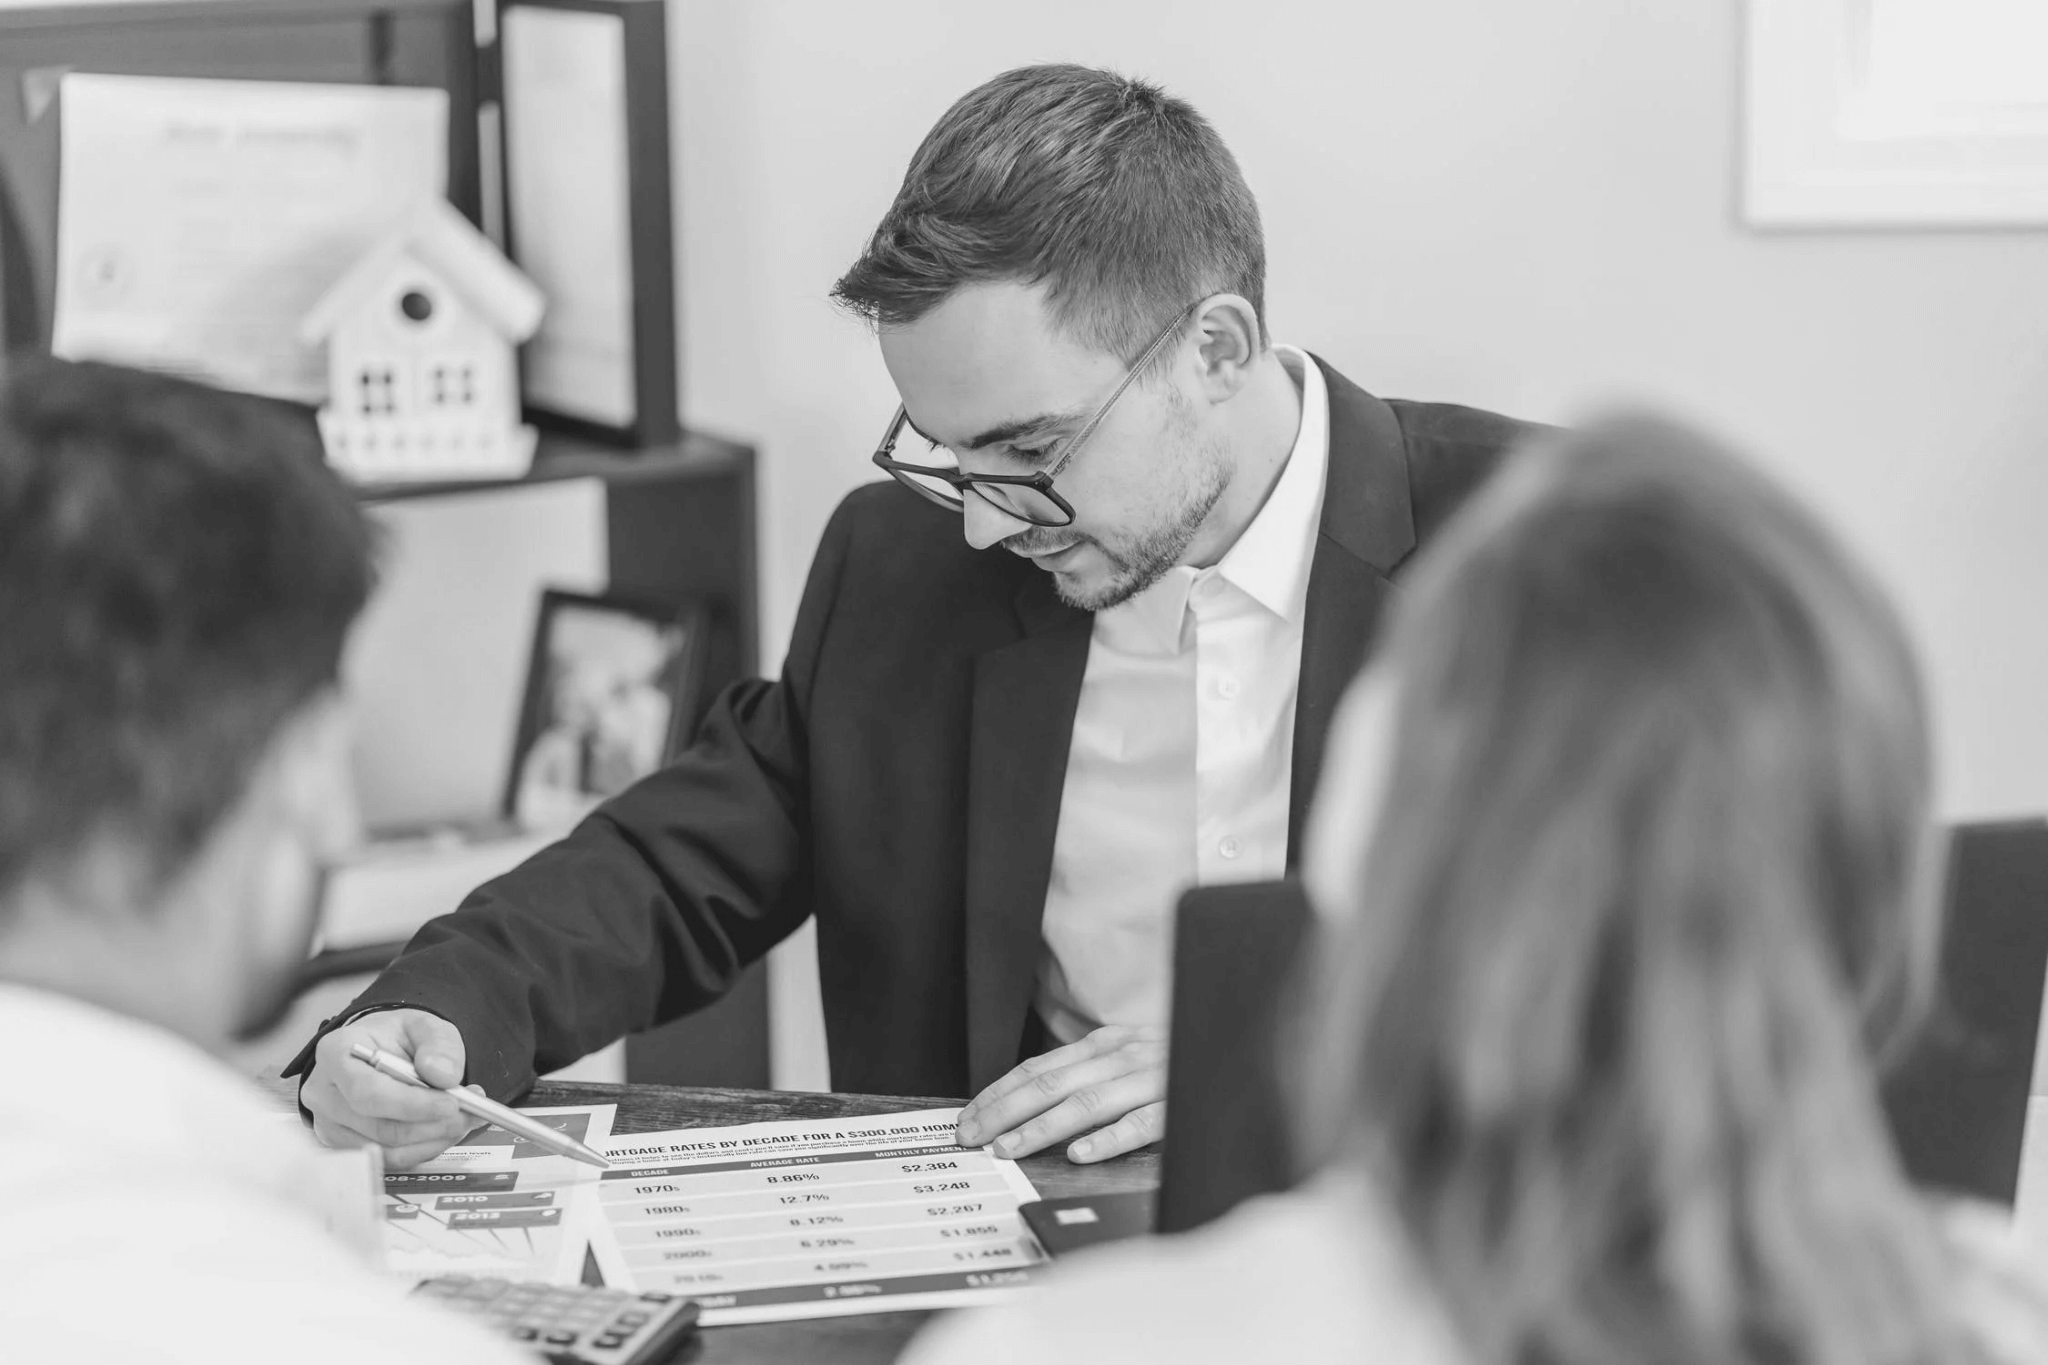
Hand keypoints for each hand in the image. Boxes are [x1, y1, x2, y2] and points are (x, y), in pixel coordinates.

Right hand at [301, 1008, 482, 1168]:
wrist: (378, 1051)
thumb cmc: (393, 1038)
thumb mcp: (422, 1025)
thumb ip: (437, 1044)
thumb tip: (442, 1074)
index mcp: (335, 1053)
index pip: (368, 1092)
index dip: (412, 1105)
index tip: (450, 1104)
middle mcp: (324, 1093)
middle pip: (378, 1126)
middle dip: (432, 1124)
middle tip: (468, 1113)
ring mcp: (330, 1124)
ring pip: (386, 1149)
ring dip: (433, 1139)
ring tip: (462, 1119)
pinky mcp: (345, 1146)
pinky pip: (388, 1160)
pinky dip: (423, 1149)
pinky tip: (442, 1130)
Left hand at [954, 1024, 1165, 1163]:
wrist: (1239, 1041)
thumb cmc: (1176, 1058)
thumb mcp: (1126, 1057)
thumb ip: (1086, 1073)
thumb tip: (1027, 1101)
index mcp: (1104, 1044)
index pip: (1038, 1069)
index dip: (998, 1094)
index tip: (967, 1119)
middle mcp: (1122, 1056)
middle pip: (1051, 1084)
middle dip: (1005, 1111)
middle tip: (973, 1138)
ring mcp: (1150, 1079)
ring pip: (1087, 1102)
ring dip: (1043, 1127)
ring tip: (1010, 1149)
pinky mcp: (1177, 1104)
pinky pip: (1140, 1123)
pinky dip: (1109, 1138)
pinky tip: (1082, 1153)